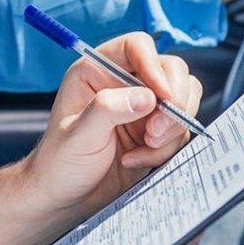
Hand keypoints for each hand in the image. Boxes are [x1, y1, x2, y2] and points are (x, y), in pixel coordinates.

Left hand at [22, 32, 202, 214]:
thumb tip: (146, 97)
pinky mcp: (157, 132)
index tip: (162, 95)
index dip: (153, 65)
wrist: (67, 198)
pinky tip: (138, 161)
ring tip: (144, 148)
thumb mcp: (78, 135)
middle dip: (173, 100)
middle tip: (155, 132)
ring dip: (171, 128)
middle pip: (171, 70)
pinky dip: (167, 148)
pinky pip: (180, 131)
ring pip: (183, 99)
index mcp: (98, 70)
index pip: (136, 47)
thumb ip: (108, 111)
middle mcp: (124, 83)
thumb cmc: (60, 162)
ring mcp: (144, 107)